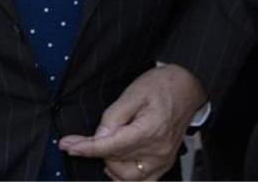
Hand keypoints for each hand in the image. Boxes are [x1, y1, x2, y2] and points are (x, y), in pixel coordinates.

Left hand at [59, 63, 205, 179]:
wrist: (188, 86)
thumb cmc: (163, 85)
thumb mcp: (134, 92)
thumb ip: (114, 116)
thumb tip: (99, 137)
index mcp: (150, 130)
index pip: (111, 146)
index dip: (86, 148)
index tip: (69, 145)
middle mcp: (158, 150)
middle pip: (117, 162)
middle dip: (96, 152)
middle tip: (85, 139)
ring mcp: (163, 159)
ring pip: (128, 178)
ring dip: (111, 166)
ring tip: (103, 150)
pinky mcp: (165, 162)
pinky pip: (143, 181)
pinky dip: (126, 177)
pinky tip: (117, 165)